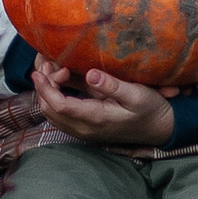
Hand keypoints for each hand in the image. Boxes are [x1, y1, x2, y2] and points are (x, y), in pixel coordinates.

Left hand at [33, 58, 175, 147]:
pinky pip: (60, 118)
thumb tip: (90, 73)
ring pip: (52, 116)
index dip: (46, 88)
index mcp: (96, 118)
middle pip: (50, 111)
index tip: (39, 72)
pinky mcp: (85, 130)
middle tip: (45, 66)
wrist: (158, 128)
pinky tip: (59, 84)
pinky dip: (53, 101)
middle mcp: (85, 128)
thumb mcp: (137, 94)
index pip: (60, 105)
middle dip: (42, 89)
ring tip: (50, 72)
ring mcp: (84, 131)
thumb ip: (112, 85)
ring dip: (46, 95)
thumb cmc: (150, 109)